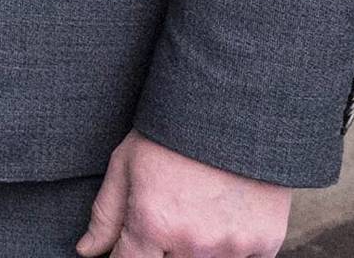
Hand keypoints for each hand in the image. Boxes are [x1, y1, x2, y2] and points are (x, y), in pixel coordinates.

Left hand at [77, 131, 291, 257]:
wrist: (238, 111)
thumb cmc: (173, 134)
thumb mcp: (126, 164)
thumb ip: (106, 215)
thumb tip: (86, 251)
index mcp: (153, 224)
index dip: (124, 255)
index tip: (131, 244)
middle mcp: (193, 242)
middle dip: (161, 250)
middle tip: (169, 218)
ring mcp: (233, 246)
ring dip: (196, 250)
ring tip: (196, 212)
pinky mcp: (266, 242)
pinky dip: (230, 246)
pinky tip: (223, 216)